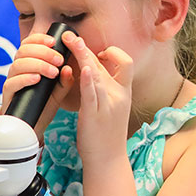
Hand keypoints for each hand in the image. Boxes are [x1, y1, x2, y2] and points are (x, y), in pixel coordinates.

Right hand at [1, 31, 75, 133]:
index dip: (39, 39)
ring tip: (52, 71)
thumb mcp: (59, 92)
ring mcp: (12, 81)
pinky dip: (25, 78)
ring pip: (17, 64)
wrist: (34, 127)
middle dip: (43, 52)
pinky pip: (11, 82)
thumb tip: (69, 68)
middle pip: (23, 51)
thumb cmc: (45, 106)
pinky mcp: (8, 95)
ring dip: (37, 64)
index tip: (54, 42)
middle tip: (59, 60)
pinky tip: (37, 79)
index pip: (29, 43)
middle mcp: (18, 70)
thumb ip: (65, 81)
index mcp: (28, 64)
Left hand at [64, 32, 133, 164]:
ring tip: (72, 42)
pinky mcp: (95, 114)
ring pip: (98, 74)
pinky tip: (84, 68)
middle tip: (70, 35)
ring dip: (84, 56)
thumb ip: (101, 89)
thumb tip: (90, 72)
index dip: (111, 52)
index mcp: (123, 92)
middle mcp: (118, 95)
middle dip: (87, 48)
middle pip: (106, 64)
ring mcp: (108, 105)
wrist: (108, 160)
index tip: (96, 50)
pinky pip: (92, 94)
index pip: (124, 63)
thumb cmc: (105, 135)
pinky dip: (89, 80)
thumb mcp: (109, 107)